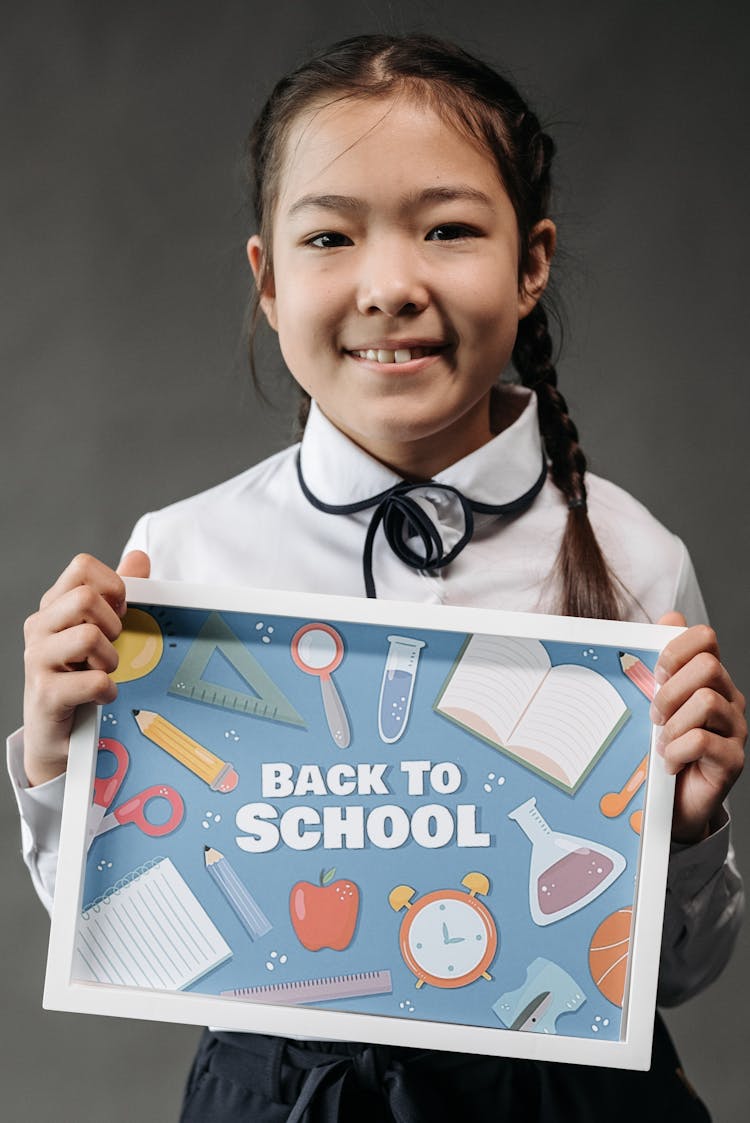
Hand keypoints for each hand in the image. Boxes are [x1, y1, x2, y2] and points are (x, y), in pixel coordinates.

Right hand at [22, 550, 150, 786]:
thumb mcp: (102, 630)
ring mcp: (38, 660)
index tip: (118, 613)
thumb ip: (118, 593)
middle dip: (112, 624)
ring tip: (104, 671)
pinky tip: (101, 696)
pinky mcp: (45, 693)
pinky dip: (108, 690)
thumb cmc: (82, 676)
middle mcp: (39, 627)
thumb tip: (138, 557)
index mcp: (53, 605)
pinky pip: (94, 680)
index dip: (112, 586)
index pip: (82, 566)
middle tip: (110, 647)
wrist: (58, 734)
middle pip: (86, 598)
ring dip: (110, 659)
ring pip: (89, 636)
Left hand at [652, 613, 745, 843]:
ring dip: (673, 723)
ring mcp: (734, 729)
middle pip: (708, 666)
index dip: (677, 648)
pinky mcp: (732, 760)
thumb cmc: (663, 745)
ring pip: (706, 701)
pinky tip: (671, 761)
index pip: (705, 638)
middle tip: (656, 715)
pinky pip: (703, 741)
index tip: (656, 672)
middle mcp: (728, 699)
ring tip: (662, 741)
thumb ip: (661, 662)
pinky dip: (677, 750)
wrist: (673, 801)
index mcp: (709, 679)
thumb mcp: (655, 701)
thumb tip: (670, 616)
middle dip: (671, 689)